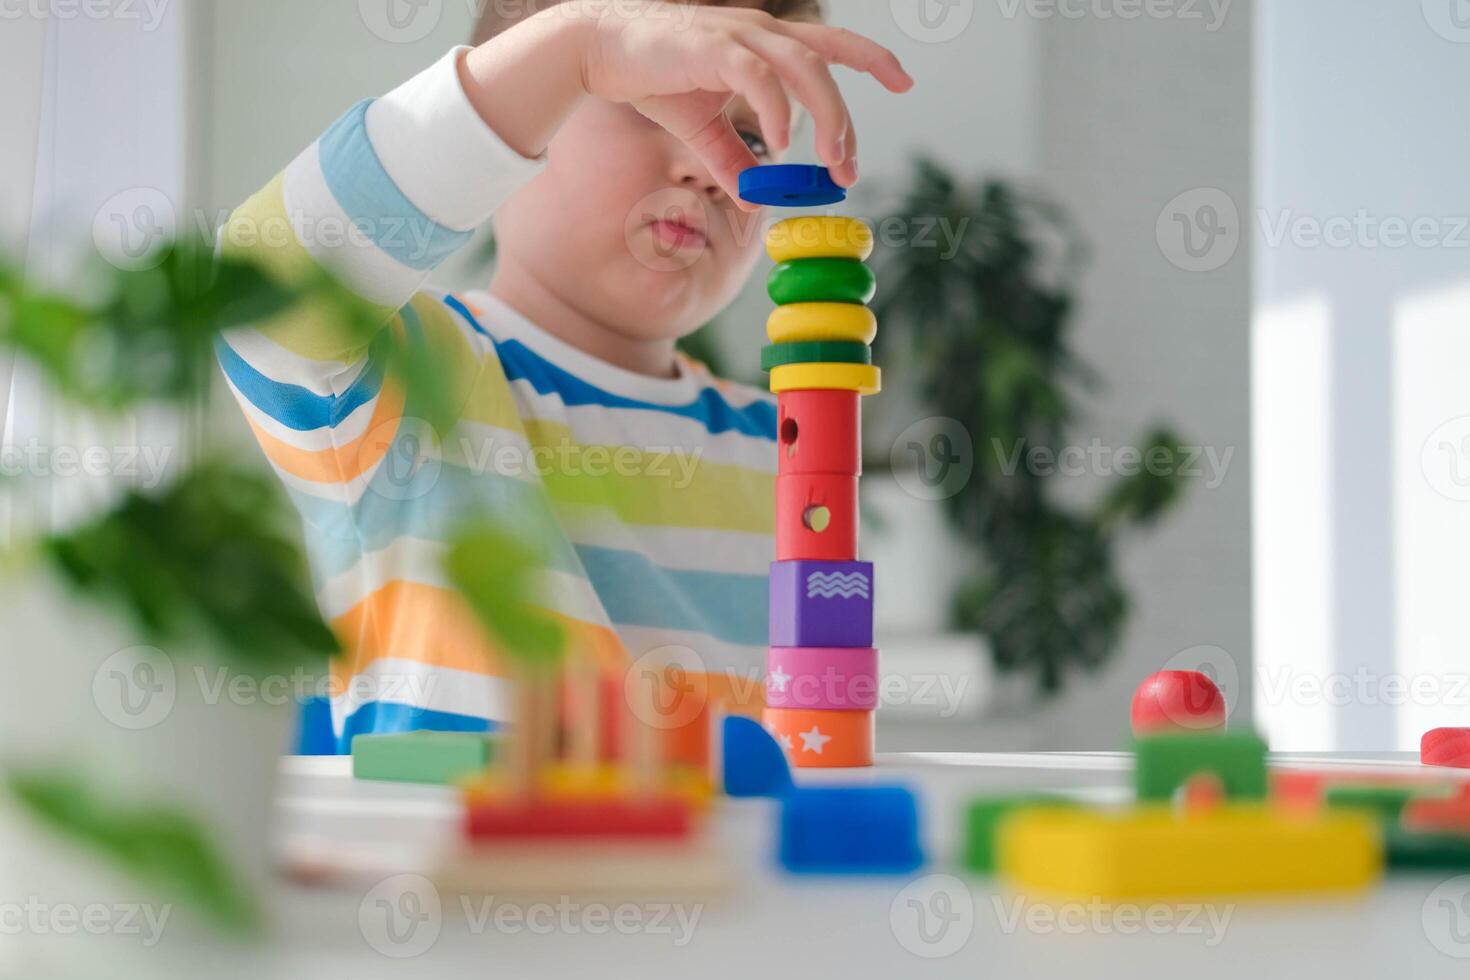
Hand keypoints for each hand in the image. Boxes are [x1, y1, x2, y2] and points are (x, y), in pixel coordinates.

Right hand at [577, 1, 912, 206]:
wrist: (598, 50)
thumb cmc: (652, 77)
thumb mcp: (701, 127)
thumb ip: (731, 159)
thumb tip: (753, 198)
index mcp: (764, 42)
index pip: (831, 44)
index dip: (872, 58)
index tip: (904, 82)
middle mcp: (759, 32)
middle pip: (826, 61)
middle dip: (847, 116)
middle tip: (850, 168)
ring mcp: (738, 36)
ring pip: (803, 67)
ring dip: (825, 115)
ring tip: (829, 161)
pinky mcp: (711, 48)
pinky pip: (758, 78)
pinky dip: (777, 110)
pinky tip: (782, 144)